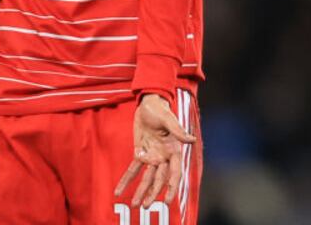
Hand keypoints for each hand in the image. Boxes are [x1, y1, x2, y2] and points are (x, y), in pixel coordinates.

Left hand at [114, 94, 196, 208]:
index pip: (174, 174)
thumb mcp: (169, 119)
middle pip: (158, 180)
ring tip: (135, 205)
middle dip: (152, 193)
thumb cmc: (162, 110)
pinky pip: (133, 169)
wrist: (149, 104)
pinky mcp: (140, 153)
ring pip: (146, 178)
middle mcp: (164, 157)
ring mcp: (152, 157)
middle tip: (145, 206)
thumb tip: (191, 140)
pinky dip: (126, 180)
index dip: (171, 187)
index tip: (167, 201)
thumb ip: (178, 131)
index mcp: (174, 151)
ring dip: (140, 191)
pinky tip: (119, 190)